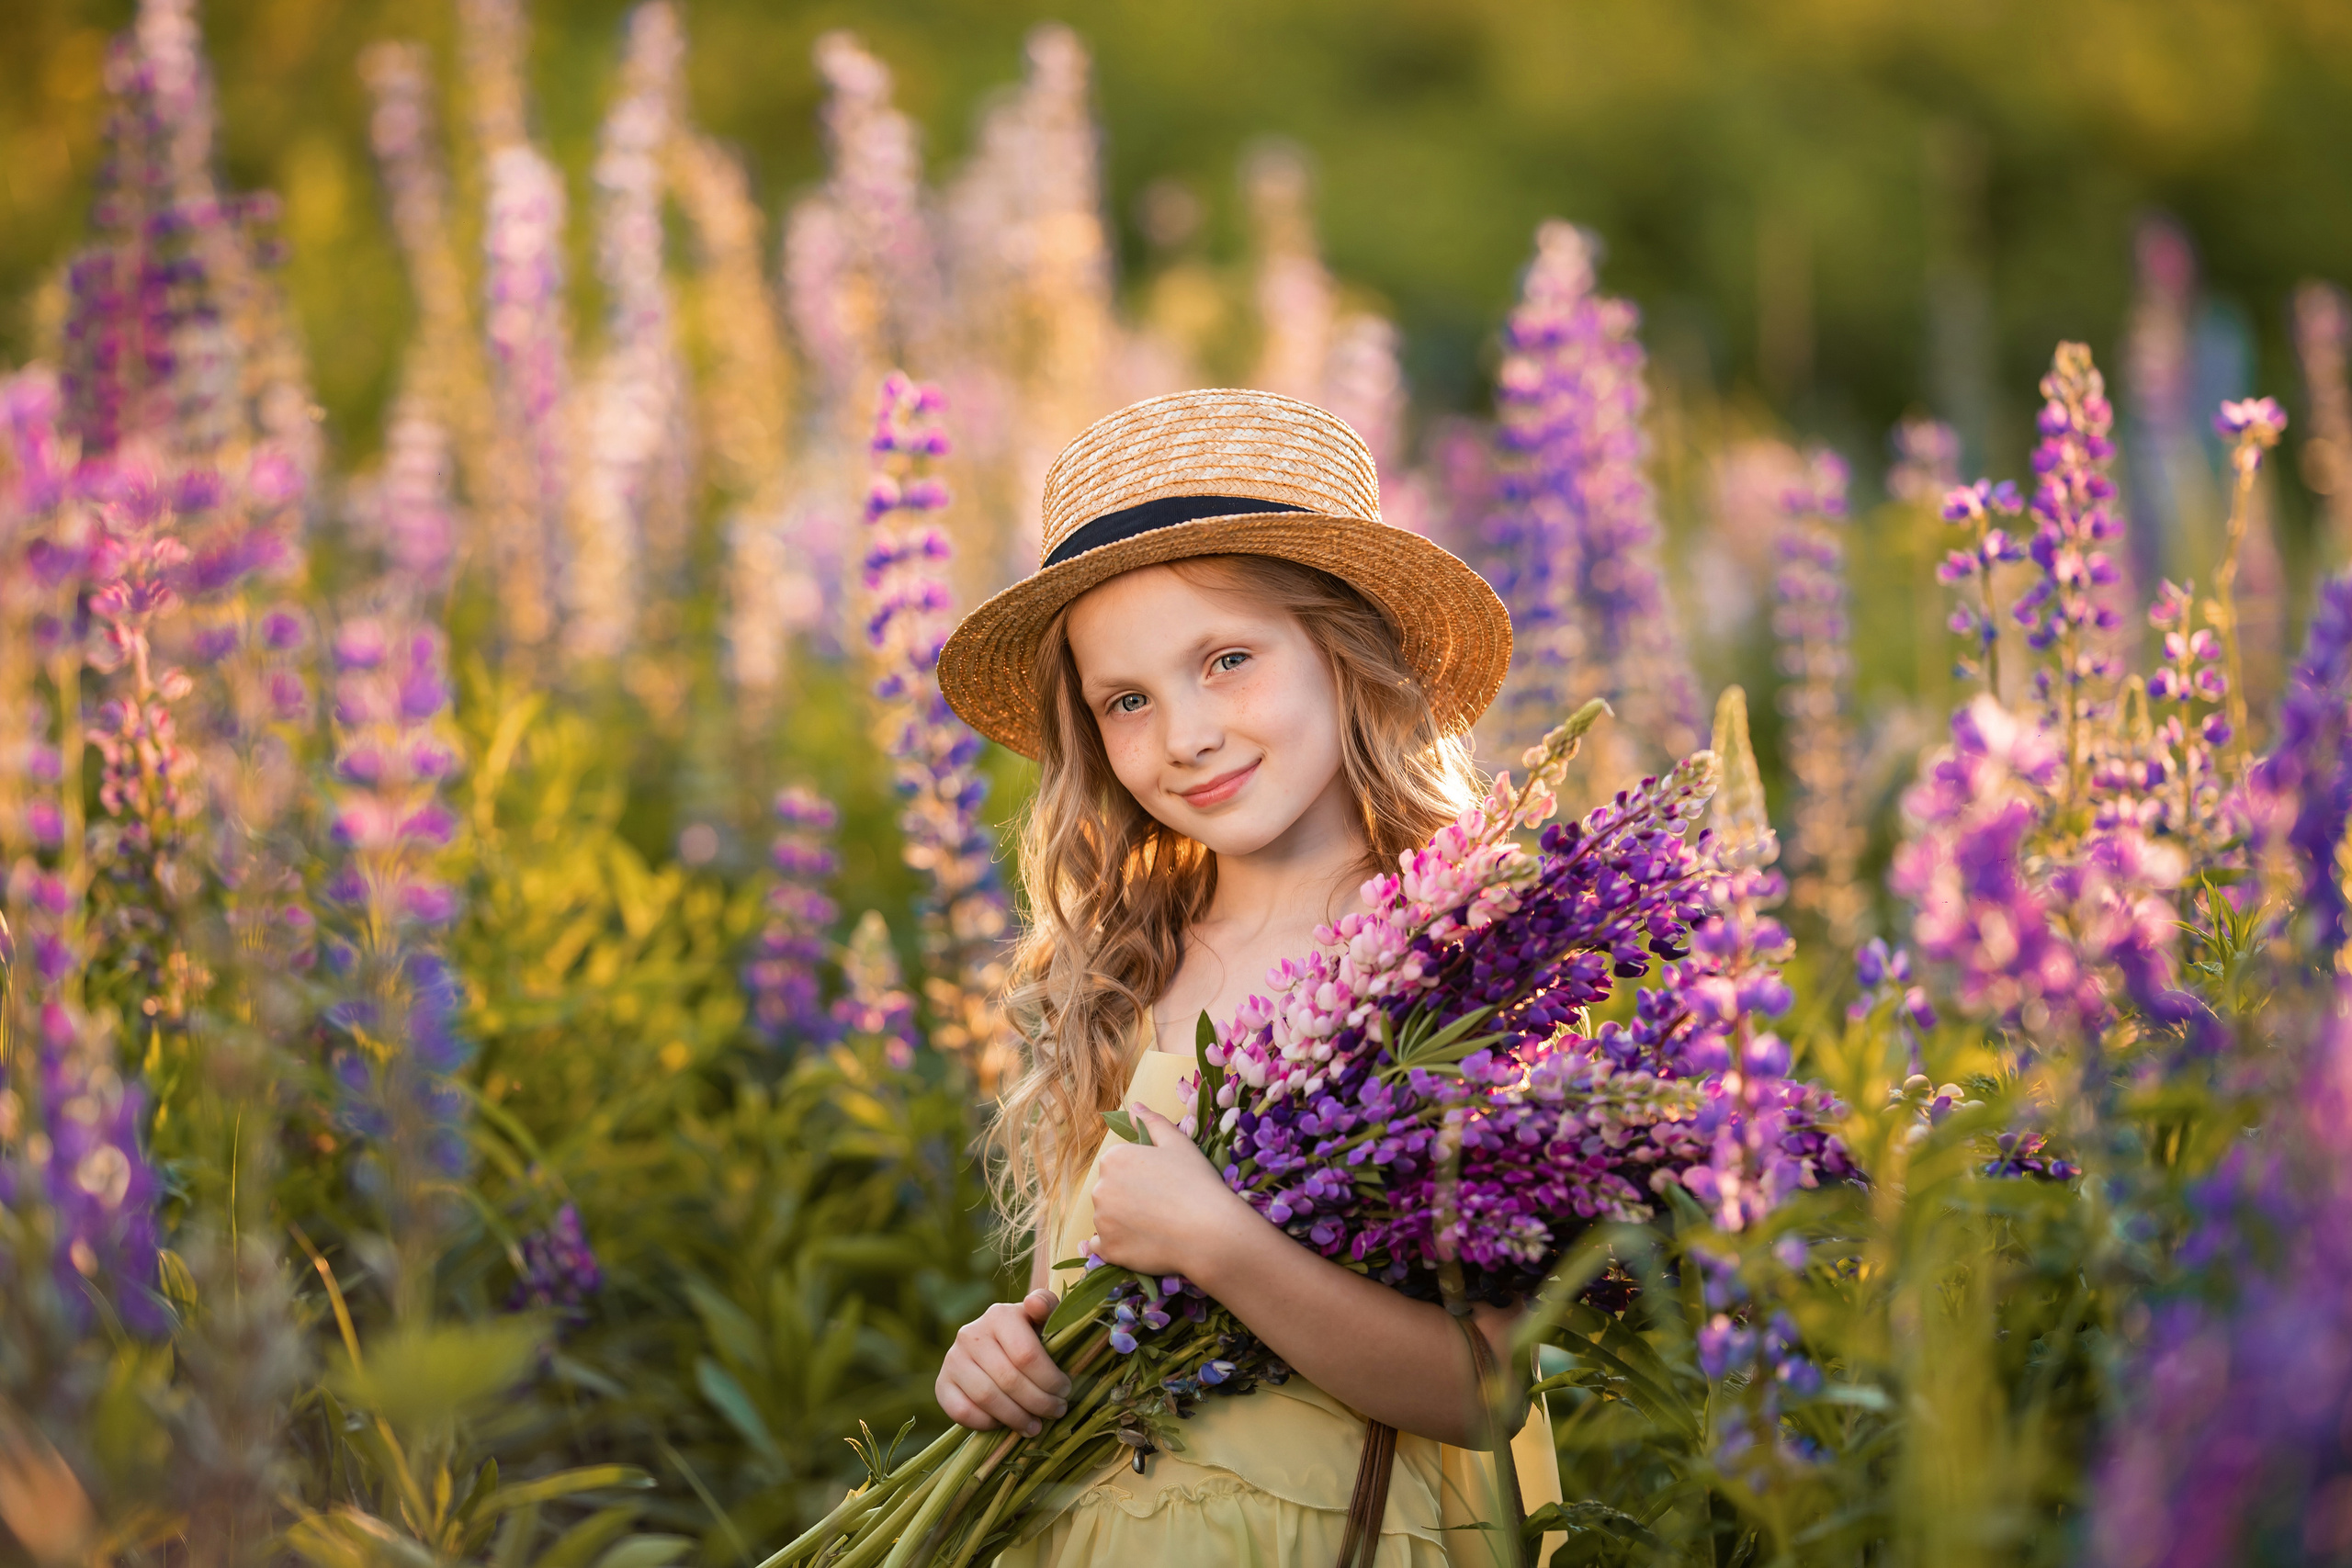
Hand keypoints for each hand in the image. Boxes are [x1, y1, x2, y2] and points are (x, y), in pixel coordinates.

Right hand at [937, 1289, 1071, 1435]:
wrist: (995, 1346)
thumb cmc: (1028, 1334)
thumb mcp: (1042, 1318)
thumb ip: (1048, 1306)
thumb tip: (1035, 1304)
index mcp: (999, 1315)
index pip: (1027, 1355)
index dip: (1050, 1379)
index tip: (1065, 1391)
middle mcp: (971, 1334)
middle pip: (1009, 1380)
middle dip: (1039, 1402)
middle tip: (1056, 1412)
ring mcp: (952, 1359)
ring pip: (987, 1398)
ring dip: (1016, 1418)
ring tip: (1035, 1425)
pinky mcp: (942, 1384)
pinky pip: (963, 1412)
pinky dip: (987, 1423)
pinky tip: (1005, 1424)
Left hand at [1088, 1104, 1253, 1280]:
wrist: (1210, 1232)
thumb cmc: (1197, 1182)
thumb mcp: (1178, 1143)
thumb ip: (1151, 1122)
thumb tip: (1134, 1107)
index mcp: (1114, 1159)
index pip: (1119, 1166)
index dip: (1142, 1175)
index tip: (1163, 1184)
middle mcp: (1099, 1188)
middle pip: (1110, 1192)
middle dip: (1129, 1197)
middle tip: (1162, 1206)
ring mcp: (1102, 1221)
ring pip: (1108, 1219)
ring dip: (1124, 1222)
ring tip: (1158, 1226)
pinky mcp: (1108, 1250)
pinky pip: (1105, 1247)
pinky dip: (1118, 1245)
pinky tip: (1142, 1243)